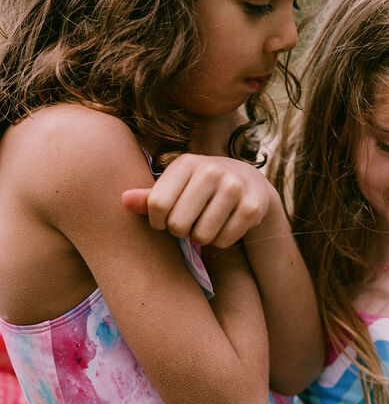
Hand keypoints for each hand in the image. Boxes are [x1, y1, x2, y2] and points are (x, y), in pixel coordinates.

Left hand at [121, 153, 277, 247]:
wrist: (248, 182)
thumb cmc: (199, 187)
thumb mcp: (175, 186)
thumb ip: (149, 197)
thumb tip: (123, 201)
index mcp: (187, 163)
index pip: (157, 205)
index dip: (156, 222)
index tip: (162, 222)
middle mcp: (211, 171)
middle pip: (178, 224)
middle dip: (179, 231)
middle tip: (186, 225)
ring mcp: (234, 188)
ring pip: (202, 236)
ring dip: (199, 238)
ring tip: (203, 225)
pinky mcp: (251, 207)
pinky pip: (223, 240)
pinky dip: (219, 241)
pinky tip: (222, 227)